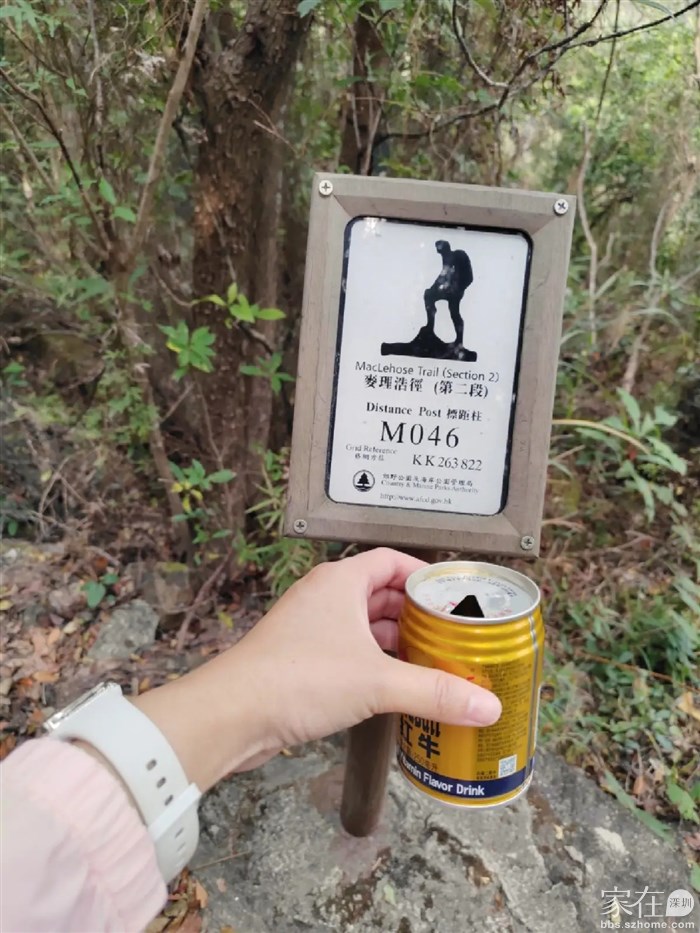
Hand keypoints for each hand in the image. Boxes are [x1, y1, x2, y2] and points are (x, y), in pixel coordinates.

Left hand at [132, 548, 500, 791]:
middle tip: (453, 634)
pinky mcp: (303, 660)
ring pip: (365, 626)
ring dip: (397, 642)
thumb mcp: (377, 682)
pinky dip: (376, 664)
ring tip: (434, 662)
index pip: (392, 561)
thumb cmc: (293, 678)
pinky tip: (397, 686)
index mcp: (341, 582)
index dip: (425, 575)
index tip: (454, 596)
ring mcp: (311, 629)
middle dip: (417, 615)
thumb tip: (486, 703)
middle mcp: (325, 598)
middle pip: (382, 595)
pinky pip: (350, 652)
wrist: (232, 714)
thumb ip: (435, 692)